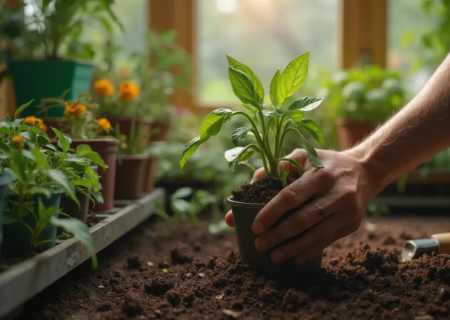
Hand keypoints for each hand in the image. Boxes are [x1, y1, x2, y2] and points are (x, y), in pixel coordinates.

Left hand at [225, 148, 381, 264]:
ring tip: (274, 256)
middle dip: (278, 235)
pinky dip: (310, 250)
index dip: (271, 213)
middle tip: (259, 244)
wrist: (366, 171)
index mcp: (320, 174)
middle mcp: (336, 193)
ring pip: (316, 236)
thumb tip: (249, 188)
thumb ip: (276, 169)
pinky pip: (327, 241)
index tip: (256, 226)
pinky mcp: (352, 224)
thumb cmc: (326, 163)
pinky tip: (295, 257)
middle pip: (302, 220)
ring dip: (292, 248)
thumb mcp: (303, 156)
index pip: (291, 196)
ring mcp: (347, 211)